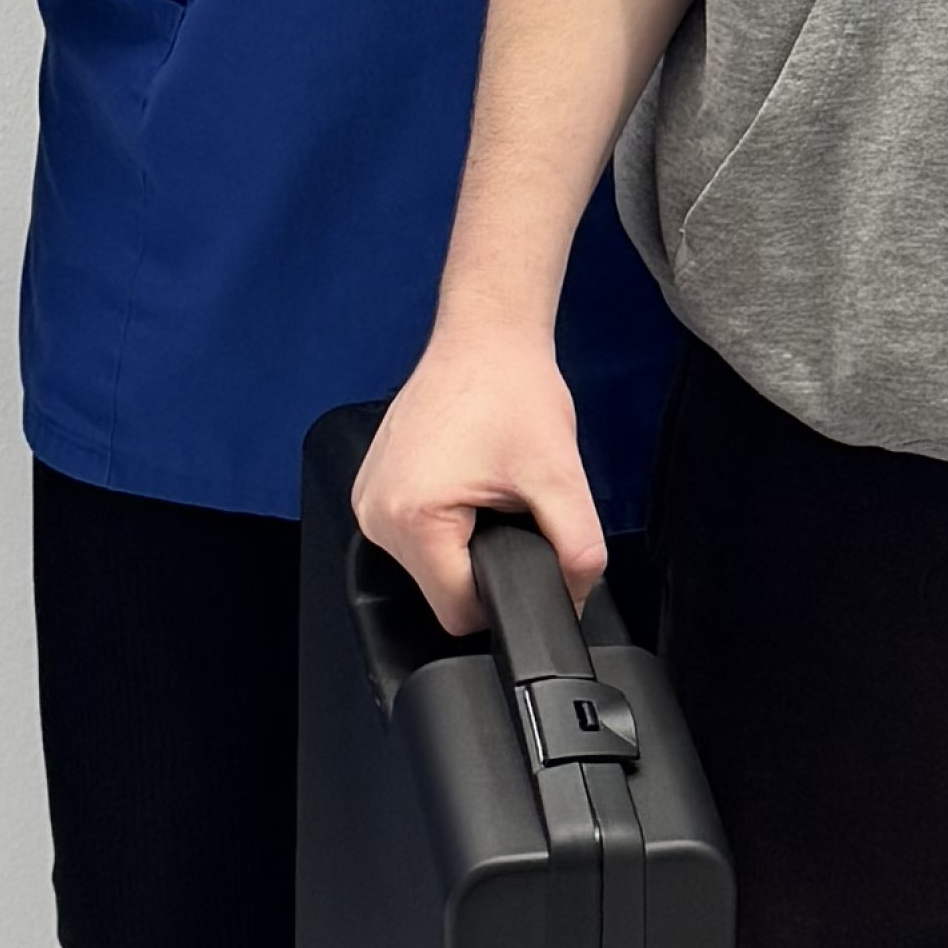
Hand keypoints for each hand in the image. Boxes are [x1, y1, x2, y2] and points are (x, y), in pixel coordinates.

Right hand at [352, 316, 600, 637]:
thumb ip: (579, 549)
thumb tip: (576, 596)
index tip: (527, 553)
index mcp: (412, 518)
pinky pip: (413, 536)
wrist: (485, 336)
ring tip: (489, 492)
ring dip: (465, 545)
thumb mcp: (560, 476)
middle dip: (485, 564)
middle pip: (441, 591)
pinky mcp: (373, 487)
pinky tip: (466, 484)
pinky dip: (445, 525)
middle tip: (509, 509)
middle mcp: (377, 514)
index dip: (506, 596)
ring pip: (427, 567)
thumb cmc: (511, 389)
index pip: (458, 611)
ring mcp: (368, 500)